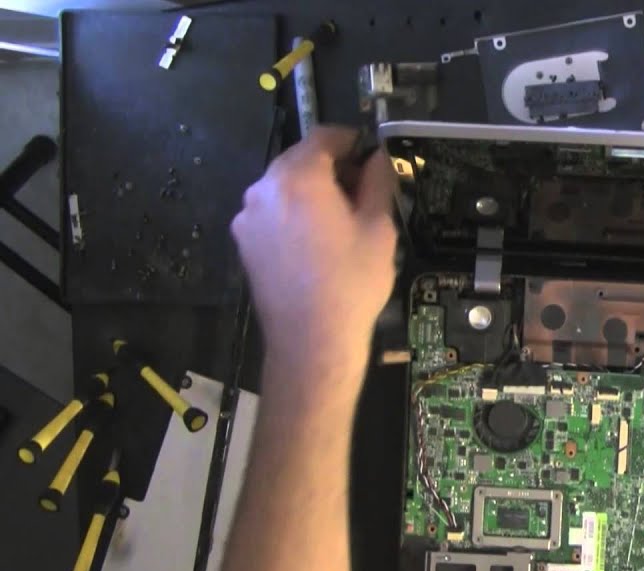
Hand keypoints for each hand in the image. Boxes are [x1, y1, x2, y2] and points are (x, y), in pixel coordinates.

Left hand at [232, 126, 396, 368]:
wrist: (311, 341)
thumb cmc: (352, 282)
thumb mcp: (379, 228)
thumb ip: (377, 182)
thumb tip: (378, 158)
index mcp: (299, 176)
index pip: (324, 136)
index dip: (352, 141)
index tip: (372, 156)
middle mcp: (265, 188)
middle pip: (300, 160)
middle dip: (331, 168)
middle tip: (362, 192)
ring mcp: (248, 216)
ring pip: (284, 187)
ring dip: (311, 192)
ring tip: (340, 222)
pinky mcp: (244, 241)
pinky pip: (272, 213)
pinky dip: (293, 215)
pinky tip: (316, 244)